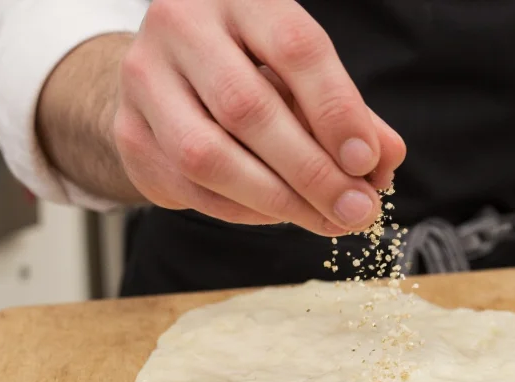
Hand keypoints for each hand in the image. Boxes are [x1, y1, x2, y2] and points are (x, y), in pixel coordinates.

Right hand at [112, 0, 405, 235]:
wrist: (163, 69)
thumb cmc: (246, 65)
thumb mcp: (299, 70)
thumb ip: (344, 109)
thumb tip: (385, 159)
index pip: (295, 47)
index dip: (336, 109)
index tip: (368, 161)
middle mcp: (181, 27)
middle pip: (248, 109)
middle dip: (311, 171)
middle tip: (355, 210)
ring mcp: (145, 81)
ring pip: (208, 156)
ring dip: (276, 200)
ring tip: (325, 220)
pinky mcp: (129, 133)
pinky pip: (189, 186)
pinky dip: (243, 210)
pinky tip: (280, 213)